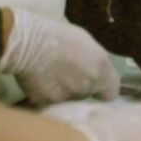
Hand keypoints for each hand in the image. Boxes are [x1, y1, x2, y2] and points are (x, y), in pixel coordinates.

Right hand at [0, 9, 119, 103]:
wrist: (28, 42)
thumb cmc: (58, 35)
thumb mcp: (86, 43)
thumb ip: (97, 62)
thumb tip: (98, 71)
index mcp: (101, 71)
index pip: (111, 93)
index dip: (102, 89)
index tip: (95, 86)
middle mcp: (88, 88)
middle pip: (88, 96)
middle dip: (81, 89)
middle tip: (68, 77)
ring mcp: (68, 98)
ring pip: (70, 102)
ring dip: (65, 94)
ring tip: (52, 79)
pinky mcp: (48, 104)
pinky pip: (51, 105)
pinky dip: (47, 98)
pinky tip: (40, 85)